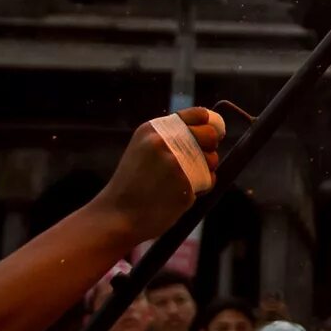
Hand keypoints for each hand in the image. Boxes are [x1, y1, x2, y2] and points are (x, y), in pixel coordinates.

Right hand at [93, 107, 221, 243]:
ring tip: (179, 182)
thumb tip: (213, 130)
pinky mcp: (185, 184)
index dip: (211, 125)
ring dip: (204, 171)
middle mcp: (166, 141)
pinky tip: (177, 195)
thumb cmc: (133, 185)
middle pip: (210, 135)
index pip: (199, 115)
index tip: (214, 134)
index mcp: (154, 129)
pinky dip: (200, 190)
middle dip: (210, 149)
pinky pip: (208, 181)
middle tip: (198, 162)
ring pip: (212, 160)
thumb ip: (171, 137)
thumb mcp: (143, 149)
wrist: (115, 215)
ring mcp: (176, 162)